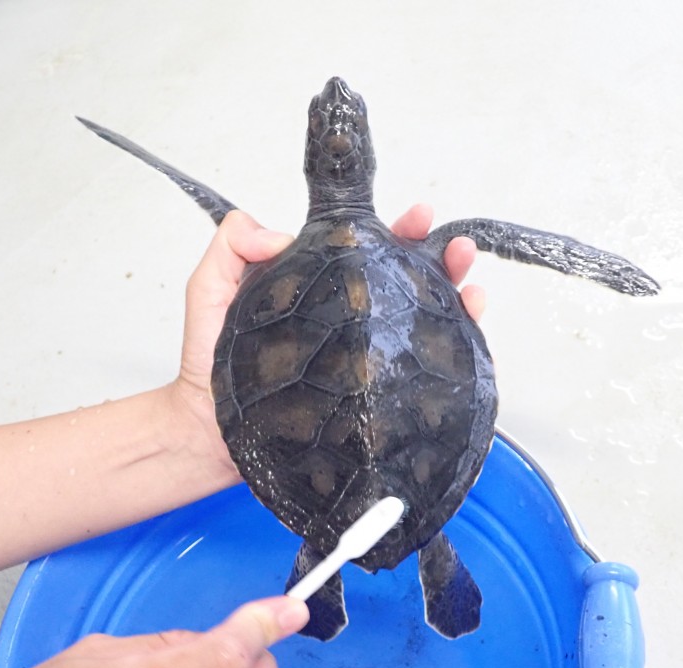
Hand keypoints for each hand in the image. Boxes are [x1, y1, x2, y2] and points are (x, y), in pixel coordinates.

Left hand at [167, 205, 483, 474]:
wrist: (209, 436)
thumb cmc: (209, 369)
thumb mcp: (209, 293)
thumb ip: (230, 250)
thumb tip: (277, 230)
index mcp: (321, 290)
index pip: (368, 252)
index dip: (397, 231)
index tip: (417, 215)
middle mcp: (350, 323)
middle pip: (408, 283)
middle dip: (442, 260)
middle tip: (459, 248)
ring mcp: (366, 362)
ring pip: (424, 325)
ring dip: (456, 303)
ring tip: (473, 289)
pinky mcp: (375, 400)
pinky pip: (425, 379)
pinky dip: (458, 359)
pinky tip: (470, 346)